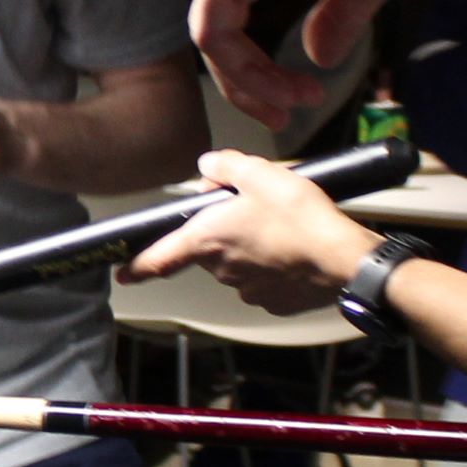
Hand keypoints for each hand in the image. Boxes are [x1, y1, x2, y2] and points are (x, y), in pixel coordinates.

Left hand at [129, 150, 374, 310]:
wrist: (344, 259)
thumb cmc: (302, 218)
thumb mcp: (261, 174)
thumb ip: (226, 166)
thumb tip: (209, 165)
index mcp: (208, 239)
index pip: (159, 258)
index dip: (137, 265)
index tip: (123, 272)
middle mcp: (221, 269)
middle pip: (208, 250)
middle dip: (222, 232)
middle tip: (251, 210)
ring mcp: (248, 289)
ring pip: (238, 264)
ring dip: (250, 248)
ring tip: (281, 228)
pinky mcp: (274, 301)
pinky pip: (265, 281)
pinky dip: (275, 266)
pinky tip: (294, 250)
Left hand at [136, 0, 432, 127]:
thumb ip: (336, 18)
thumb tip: (317, 57)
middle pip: (215, 10)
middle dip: (239, 72)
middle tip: (276, 112)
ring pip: (216, 37)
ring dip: (253, 84)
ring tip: (291, 109)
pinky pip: (216, 36)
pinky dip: (245, 72)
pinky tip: (279, 91)